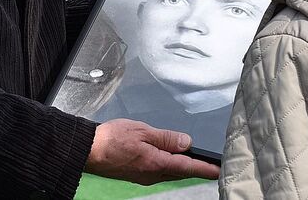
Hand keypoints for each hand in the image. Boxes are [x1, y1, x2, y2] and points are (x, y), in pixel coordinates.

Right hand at [85, 119, 219, 184]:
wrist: (89, 150)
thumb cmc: (113, 138)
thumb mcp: (143, 131)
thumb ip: (166, 138)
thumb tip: (187, 142)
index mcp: (156, 163)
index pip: (187, 167)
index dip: (204, 168)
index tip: (219, 170)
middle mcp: (152, 174)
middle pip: (180, 172)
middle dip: (195, 168)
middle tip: (210, 164)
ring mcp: (144, 176)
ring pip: (170, 172)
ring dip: (182, 167)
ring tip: (194, 160)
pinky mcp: (136, 175)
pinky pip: (159, 171)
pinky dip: (169, 165)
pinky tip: (169, 158)